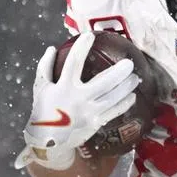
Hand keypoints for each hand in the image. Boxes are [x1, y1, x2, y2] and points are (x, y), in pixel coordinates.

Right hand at [22, 31, 140, 167]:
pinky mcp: (96, 123)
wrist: (47, 140)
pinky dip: (124, 104)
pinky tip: (132, 96)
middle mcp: (78, 99)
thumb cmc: (43, 110)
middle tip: (129, 63)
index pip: (73, 63)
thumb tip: (51, 49)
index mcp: (64, 87)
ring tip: (136, 78)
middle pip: (104, 82)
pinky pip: (114, 112)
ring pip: (113, 97)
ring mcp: (89, 112)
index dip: (81, 48)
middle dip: (119, 72)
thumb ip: (45, 67)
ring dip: (126, 87)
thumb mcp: (40, 87)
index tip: (89, 36)